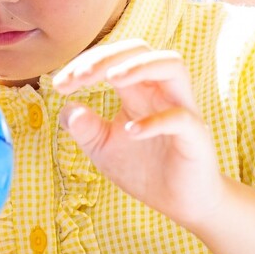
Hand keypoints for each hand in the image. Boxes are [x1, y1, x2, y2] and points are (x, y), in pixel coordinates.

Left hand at [53, 41, 226, 229]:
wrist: (179, 204)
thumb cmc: (144, 169)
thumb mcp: (103, 149)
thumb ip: (84, 129)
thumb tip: (68, 108)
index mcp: (138, 91)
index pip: (114, 59)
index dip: (85, 63)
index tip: (59, 84)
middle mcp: (161, 92)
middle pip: (141, 49)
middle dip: (107, 56)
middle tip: (79, 76)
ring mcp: (181, 110)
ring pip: (173, 66)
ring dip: (140, 66)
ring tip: (111, 78)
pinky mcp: (195, 135)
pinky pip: (180, 118)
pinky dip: (154, 120)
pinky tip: (130, 131)